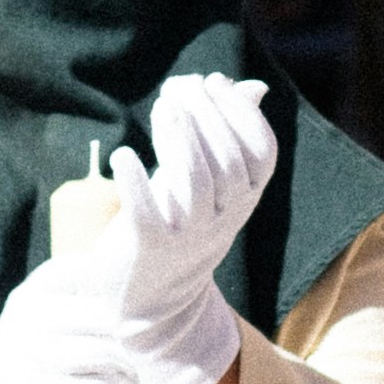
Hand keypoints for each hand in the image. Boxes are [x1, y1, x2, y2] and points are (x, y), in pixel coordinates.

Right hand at [0, 261, 170, 383]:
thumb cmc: (40, 370)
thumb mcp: (50, 325)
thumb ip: (86, 300)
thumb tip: (160, 278)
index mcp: (32, 294)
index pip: (88, 270)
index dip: (128, 285)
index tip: (162, 300)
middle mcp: (24, 321)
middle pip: (104, 315)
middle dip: (140, 333)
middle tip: (167, 346)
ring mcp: (26, 362)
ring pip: (105, 353)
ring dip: (136, 367)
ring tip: (149, 374)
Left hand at [81, 71, 280, 383]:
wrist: (153, 301)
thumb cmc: (182, 225)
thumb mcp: (211, 184)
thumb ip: (229, 135)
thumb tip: (254, 87)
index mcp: (244, 199)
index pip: (262, 152)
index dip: (241, 113)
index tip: (212, 82)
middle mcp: (224, 218)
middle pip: (227, 160)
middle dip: (204, 115)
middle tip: (179, 86)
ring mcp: (189, 235)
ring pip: (196, 182)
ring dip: (180, 138)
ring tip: (164, 106)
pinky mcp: (150, 248)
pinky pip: (146, 213)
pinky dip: (134, 182)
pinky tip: (121, 155)